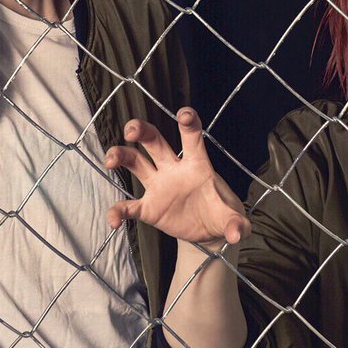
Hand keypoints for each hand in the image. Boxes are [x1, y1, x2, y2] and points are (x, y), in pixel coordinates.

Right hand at [104, 108, 250, 246]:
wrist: (209, 231)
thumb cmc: (221, 213)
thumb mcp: (233, 219)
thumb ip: (236, 224)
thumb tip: (236, 235)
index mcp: (196, 165)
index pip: (191, 138)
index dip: (188, 123)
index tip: (184, 113)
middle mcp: (174, 169)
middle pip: (154, 141)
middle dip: (142, 130)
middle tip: (131, 131)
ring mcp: (158, 186)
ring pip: (135, 162)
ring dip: (121, 155)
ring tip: (110, 160)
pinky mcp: (149, 207)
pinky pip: (129, 207)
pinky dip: (118, 211)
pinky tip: (113, 220)